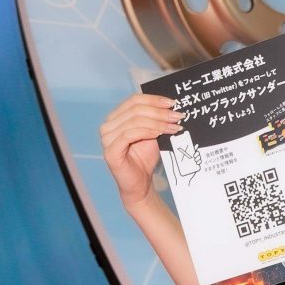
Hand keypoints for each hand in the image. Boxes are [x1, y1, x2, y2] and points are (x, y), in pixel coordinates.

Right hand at [99, 91, 182, 211]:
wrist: (140, 185)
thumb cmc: (145, 159)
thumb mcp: (152, 134)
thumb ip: (156, 119)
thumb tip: (171, 105)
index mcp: (116, 117)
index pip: (134, 100)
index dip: (154, 99)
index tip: (173, 103)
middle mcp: (108, 125)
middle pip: (135, 109)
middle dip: (159, 112)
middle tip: (177, 116)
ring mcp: (107, 138)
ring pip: (134, 121)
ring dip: (158, 122)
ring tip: (174, 126)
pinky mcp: (110, 151)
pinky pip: (130, 134)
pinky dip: (148, 131)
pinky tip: (161, 133)